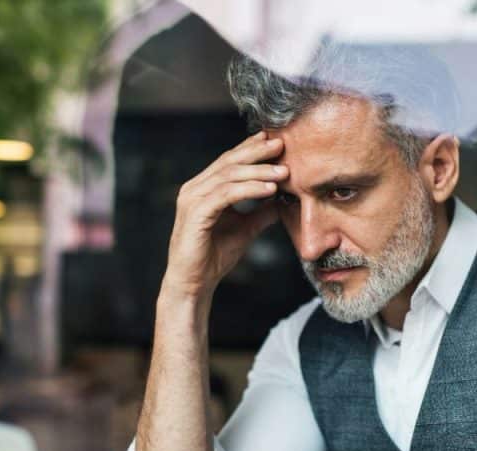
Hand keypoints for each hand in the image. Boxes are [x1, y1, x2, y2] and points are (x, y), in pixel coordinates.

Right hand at [163, 131, 287, 298]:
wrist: (194, 283)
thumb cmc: (213, 257)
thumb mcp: (245, 229)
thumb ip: (260, 212)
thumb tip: (281, 199)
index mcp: (202, 189)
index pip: (229, 161)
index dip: (251, 149)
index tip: (275, 141)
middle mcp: (194, 188)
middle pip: (229, 162)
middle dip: (257, 152)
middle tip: (281, 144)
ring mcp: (192, 199)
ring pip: (229, 176)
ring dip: (259, 171)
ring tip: (283, 171)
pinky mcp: (196, 213)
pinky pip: (227, 195)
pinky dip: (250, 190)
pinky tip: (269, 189)